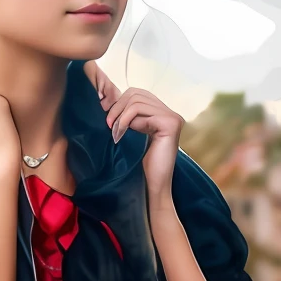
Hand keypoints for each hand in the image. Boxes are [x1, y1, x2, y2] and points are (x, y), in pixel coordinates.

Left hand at [83, 60, 183, 200]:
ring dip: (120, 116)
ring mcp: (173, 117)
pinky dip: (125, 121)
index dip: (119, 103)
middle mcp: (170, 113)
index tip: (107, 120)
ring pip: (137, 101)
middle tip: (108, 125)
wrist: (151, 187)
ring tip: (115, 133)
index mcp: (162, 114)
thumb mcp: (132, 135)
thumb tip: (107, 100)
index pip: (138, 94)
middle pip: (137, 93)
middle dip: (117, 107)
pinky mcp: (170, 123)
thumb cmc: (140, 166)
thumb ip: (128, 118)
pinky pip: (140, 110)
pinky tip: (121, 135)